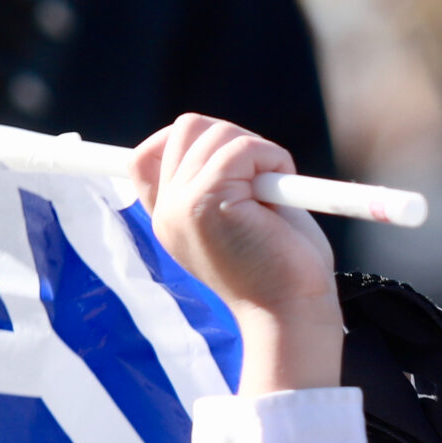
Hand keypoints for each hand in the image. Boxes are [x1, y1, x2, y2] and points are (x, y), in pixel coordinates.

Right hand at [133, 114, 340, 393]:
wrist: (295, 313)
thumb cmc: (284, 269)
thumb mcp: (241, 217)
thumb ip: (221, 182)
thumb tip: (224, 139)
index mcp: (171, 218)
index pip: (146, 155)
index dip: (187, 140)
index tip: (235, 155)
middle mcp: (168, 212)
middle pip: (185, 129)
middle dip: (234, 138)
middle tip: (266, 175)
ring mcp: (182, 208)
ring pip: (214, 132)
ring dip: (258, 149)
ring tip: (277, 189)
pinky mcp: (207, 204)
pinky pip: (241, 150)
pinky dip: (272, 157)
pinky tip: (285, 186)